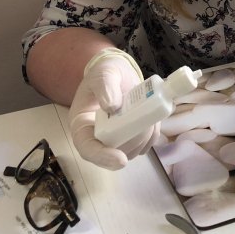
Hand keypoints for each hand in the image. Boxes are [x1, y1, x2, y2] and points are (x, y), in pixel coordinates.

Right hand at [68, 48, 160, 169]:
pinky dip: (152, 133)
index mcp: (82, 125)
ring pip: (131, 151)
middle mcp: (97, 137)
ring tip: (149, 112)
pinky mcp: (132, 137)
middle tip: (145, 123)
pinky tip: (153, 117)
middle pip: (113, 153)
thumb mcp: (103, 74)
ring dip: (145, 137)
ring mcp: (116, 139)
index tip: (120, 160)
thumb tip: (112, 106)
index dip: (102, 157)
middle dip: (132, 142)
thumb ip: (105, 87)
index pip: (87, 148)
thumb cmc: (105, 73)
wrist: (119, 74)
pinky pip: (145, 144)